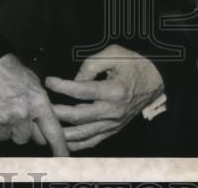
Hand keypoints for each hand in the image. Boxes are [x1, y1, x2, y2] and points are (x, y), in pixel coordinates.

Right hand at [0, 53, 68, 154]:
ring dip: (3, 128)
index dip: (59, 147)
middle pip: (24, 138)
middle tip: (14, 114)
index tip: (64, 157)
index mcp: (38, 102)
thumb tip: (42, 126)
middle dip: (20, 130)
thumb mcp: (33, 82)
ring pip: (5, 137)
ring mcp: (2, 119)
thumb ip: (39, 105)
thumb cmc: (9, 70)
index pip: (52, 130)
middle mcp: (22, 113)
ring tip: (0, 107)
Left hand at [45, 44, 163, 151]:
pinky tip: (64, 140)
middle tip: (41, 106)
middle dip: (56, 111)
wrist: (156, 80)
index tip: (49, 81)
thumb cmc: (135, 64)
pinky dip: (77, 144)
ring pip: (82, 133)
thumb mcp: (115, 53)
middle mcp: (113, 110)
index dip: (61, 86)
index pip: (80, 91)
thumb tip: (74, 79)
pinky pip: (93, 141)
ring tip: (46, 125)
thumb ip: (91, 64)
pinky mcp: (114, 129)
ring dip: (61, 131)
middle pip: (77, 115)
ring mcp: (113, 123)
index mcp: (113, 90)